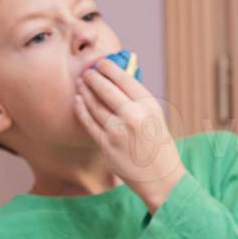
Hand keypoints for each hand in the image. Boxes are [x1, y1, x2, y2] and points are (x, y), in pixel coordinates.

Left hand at [74, 57, 185, 211]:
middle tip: (87, 72)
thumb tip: (117, 80)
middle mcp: (133, 116)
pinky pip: (89, 122)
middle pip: (106, 90)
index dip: (110, 69)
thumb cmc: (157, 143)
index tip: (101, 63)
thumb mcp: (154, 116)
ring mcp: (118, 131)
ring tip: (80, 83)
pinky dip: (81, 110)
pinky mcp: (106, 145)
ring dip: (84, 92)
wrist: (160, 176)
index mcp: (148, 105)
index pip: (125, 79)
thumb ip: (137, 99)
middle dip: (93, 78)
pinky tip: (77, 101)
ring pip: (94, 105)